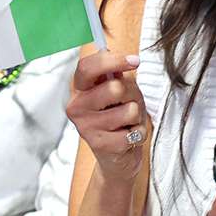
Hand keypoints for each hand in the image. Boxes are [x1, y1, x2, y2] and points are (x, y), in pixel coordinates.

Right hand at [67, 49, 148, 182]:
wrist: (118, 154)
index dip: (112, 60)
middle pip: (114, 88)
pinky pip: (134, 131)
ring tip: (127, 122)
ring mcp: (86, 127)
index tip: (134, 61)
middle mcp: (77, 107)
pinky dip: (139, 133)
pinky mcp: (100, 145)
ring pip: (129, 110)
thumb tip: (126, 60)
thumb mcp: (121, 89)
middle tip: (127, 104)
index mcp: (79, 88)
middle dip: (131, 95)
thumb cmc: (119, 116)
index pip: (87, 67)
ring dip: (136, 116)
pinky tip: (127, 136)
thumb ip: (119, 75)